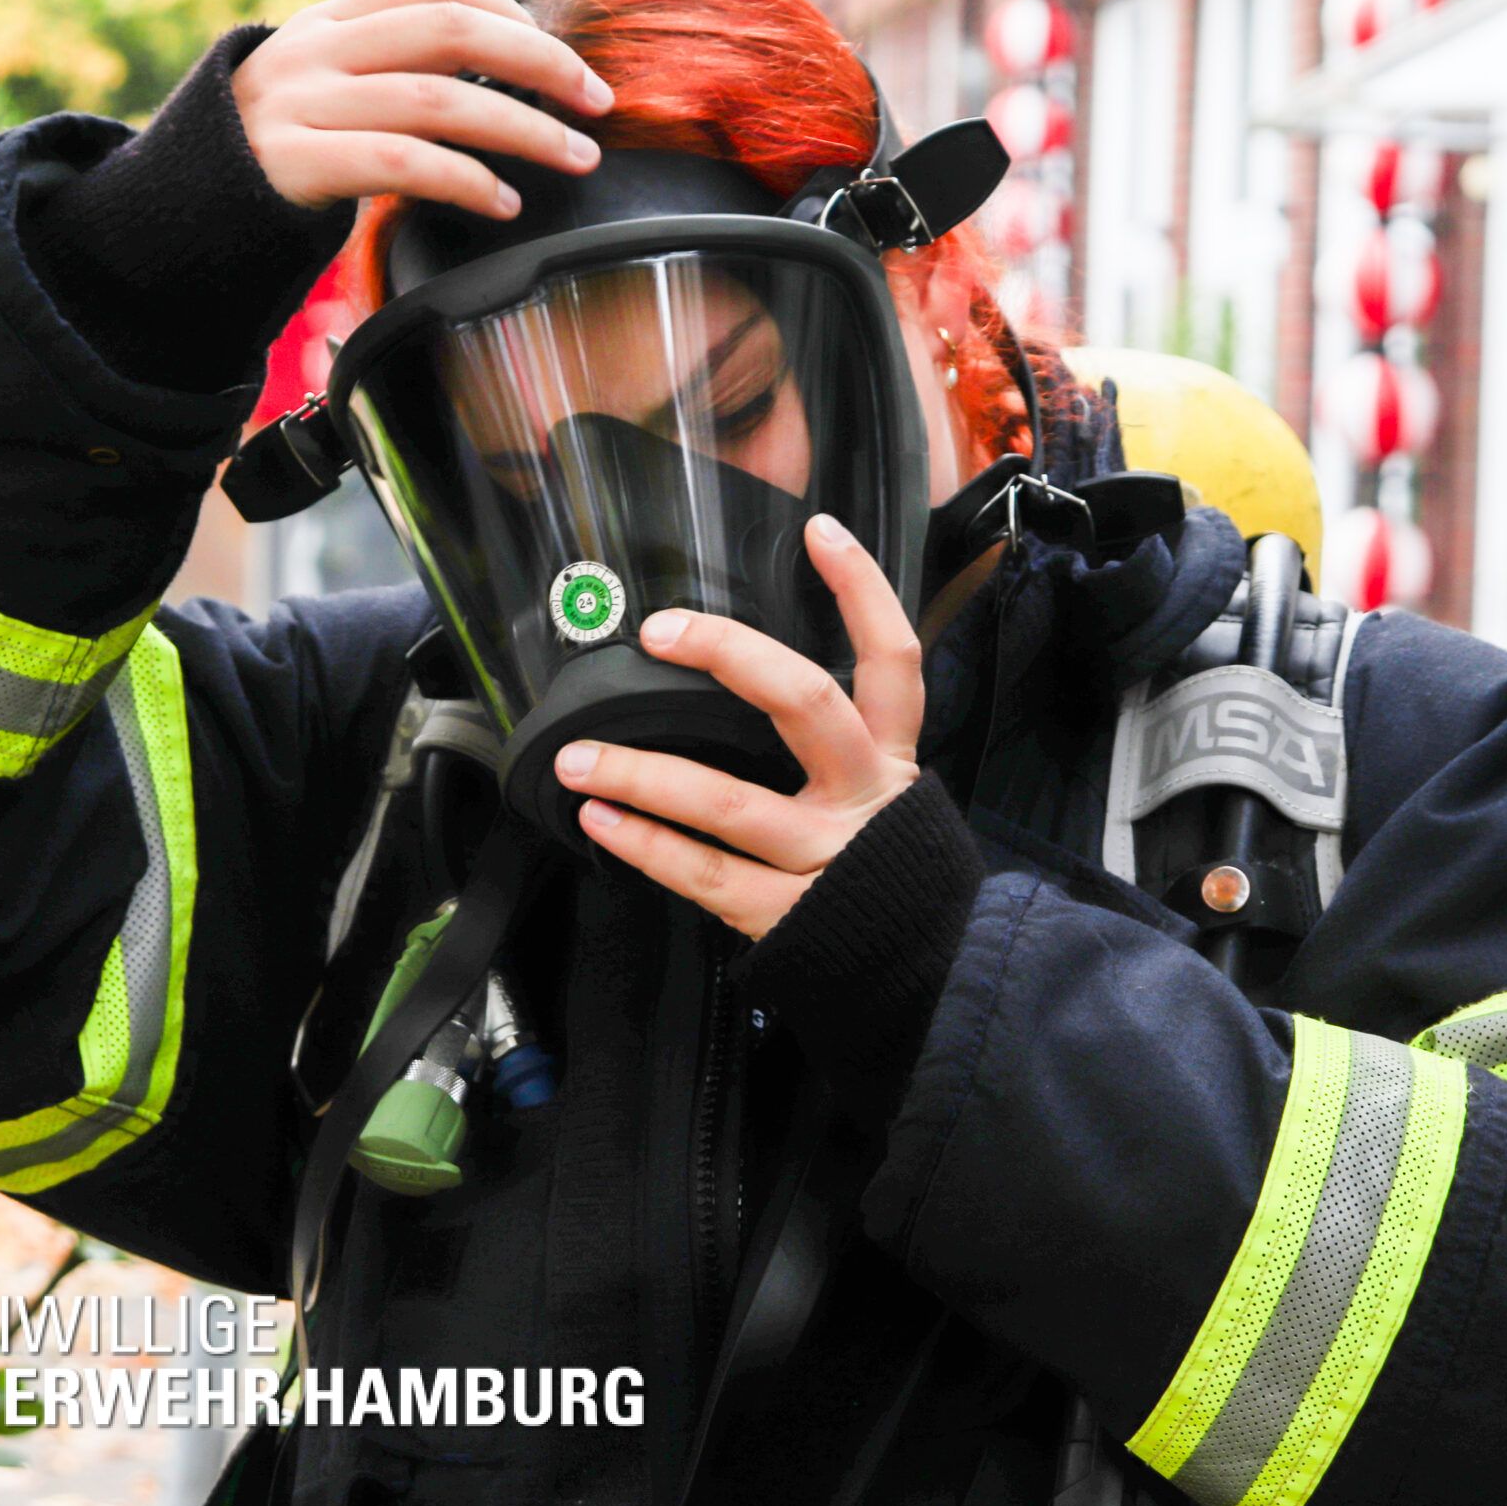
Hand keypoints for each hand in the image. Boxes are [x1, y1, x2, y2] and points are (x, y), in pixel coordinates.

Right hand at [232, 0, 613, 220]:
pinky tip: (504, 201)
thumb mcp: (329, 73)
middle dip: (539, 62)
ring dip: (524, 129)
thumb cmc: (285, 143)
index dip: (510, 13)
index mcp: (331, 21)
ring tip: (573, 156)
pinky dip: (467, 180)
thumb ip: (395, 36)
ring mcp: (305, 103)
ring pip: (438, 100)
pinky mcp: (298, 163)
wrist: (191, 203)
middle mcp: (318, 51)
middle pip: (451, 32)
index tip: (564, 57)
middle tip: (595, 101)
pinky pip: (403, 164)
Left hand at [557, 515, 924, 938]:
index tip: (819, 532)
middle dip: (730, 655)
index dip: (863, 590)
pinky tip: (601, 819)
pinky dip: (646, 845)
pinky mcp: (791, 915)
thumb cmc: (890, 874)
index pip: (893, 657)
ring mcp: (827, 856)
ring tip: (578, 757)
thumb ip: (839, 744)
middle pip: (807, 704)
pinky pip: (706, 874)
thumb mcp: (884, 797)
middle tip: (660, 630)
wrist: (928, 973)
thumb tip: (744, 678)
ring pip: (729, 801)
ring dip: (642, 774)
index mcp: (891, 757)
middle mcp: (863, 795)